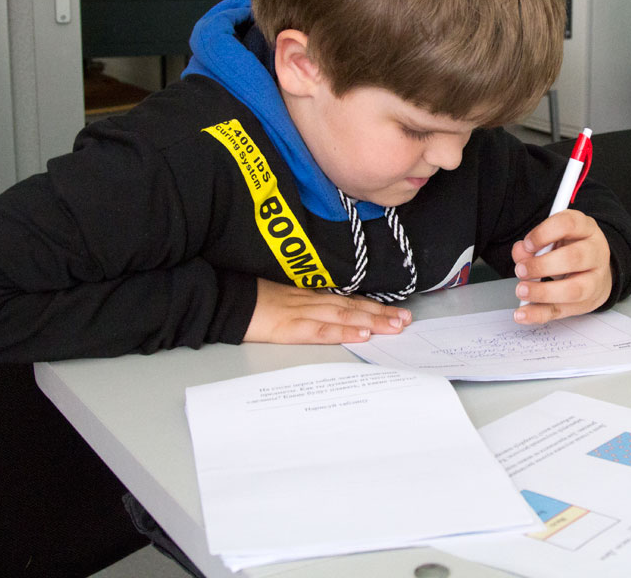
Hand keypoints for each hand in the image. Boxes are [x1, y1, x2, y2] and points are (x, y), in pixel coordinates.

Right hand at [243, 278, 411, 343]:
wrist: (224, 300)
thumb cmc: (249, 301)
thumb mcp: (281, 300)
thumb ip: (303, 305)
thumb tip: (327, 312)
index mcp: (308, 295)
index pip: (347, 300)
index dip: (373, 305)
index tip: (397, 311)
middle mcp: (310, 301)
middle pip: (352, 306)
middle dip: (381, 313)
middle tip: (407, 319)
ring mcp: (301, 313)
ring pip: (343, 315)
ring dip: (371, 321)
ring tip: (395, 326)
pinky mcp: (289, 327)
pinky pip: (320, 329)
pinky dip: (343, 331)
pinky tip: (361, 334)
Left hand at [510, 210, 611, 324]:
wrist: (597, 270)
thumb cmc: (571, 249)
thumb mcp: (555, 238)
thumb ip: (534, 243)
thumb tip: (520, 251)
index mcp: (586, 229)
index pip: (568, 224)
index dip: (544, 233)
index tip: (527, 244)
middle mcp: (595, 253)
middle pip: (573, 258)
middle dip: (542, 265)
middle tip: (521, 270)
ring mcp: (595, 280)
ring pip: (573, 290)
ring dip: (542, 292)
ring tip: (522, 290)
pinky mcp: (585, 303)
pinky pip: (562, 311)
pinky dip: (538, 314)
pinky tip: (522, 314)